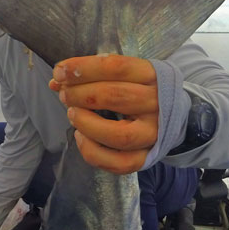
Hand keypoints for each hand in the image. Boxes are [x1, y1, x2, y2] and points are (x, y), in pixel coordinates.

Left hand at [49, 54, 158, 173]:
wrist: (172, 114)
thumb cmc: (139, 89)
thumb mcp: (124, 75)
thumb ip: (91, 75)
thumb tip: (56, 80)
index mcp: (152, 75)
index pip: (116, 67)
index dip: (83, 68)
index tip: (60, 71)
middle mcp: (157, 103)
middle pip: (115, 97)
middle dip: (80, 94)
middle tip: (64, 94)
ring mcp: (154, 133)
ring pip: (118, 135)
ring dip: (87, 124)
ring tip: (72, 114)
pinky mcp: (146, 157)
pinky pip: (119, 162)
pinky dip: (93, 152)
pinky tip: (80, 137)